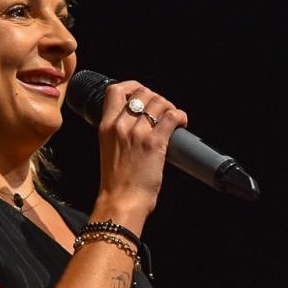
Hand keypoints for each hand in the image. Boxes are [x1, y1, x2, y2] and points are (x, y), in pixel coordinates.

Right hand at [92, 81, 186, 226]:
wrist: (121, 201)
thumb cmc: (116, 182)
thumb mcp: (108, 149)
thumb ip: (118, 134)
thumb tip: (136, 124)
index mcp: (105, 126)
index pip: (115, 91)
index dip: (132, 87)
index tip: (142, 94)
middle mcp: (120, 125)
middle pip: (142, 93)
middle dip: (156, 98)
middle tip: (162, 111)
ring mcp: (137, 133)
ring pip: (158, 102)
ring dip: (169, 107)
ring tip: (173, 119)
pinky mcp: (155, 143)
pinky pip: (172, 117)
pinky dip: (180, 116)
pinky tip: (182, 123)